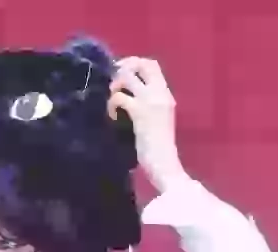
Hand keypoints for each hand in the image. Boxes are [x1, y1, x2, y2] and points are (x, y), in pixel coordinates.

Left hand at [107, 57, 185, 190]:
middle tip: (113, 83)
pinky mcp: (139, 112)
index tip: (121, 74)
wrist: (164, 162)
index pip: (151, 66)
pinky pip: (119, 97)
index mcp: (165, 94)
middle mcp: (160, 93)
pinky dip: (111, 104)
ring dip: (115, 85)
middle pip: (141, 63)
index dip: (134, 64)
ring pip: (128, 75)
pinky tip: (113, 117)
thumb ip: (148, 105)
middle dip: (123, 66)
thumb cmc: (159, 146)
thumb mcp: (157, 119)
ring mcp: (150, 101)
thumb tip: (128, 96)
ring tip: (112, 101)